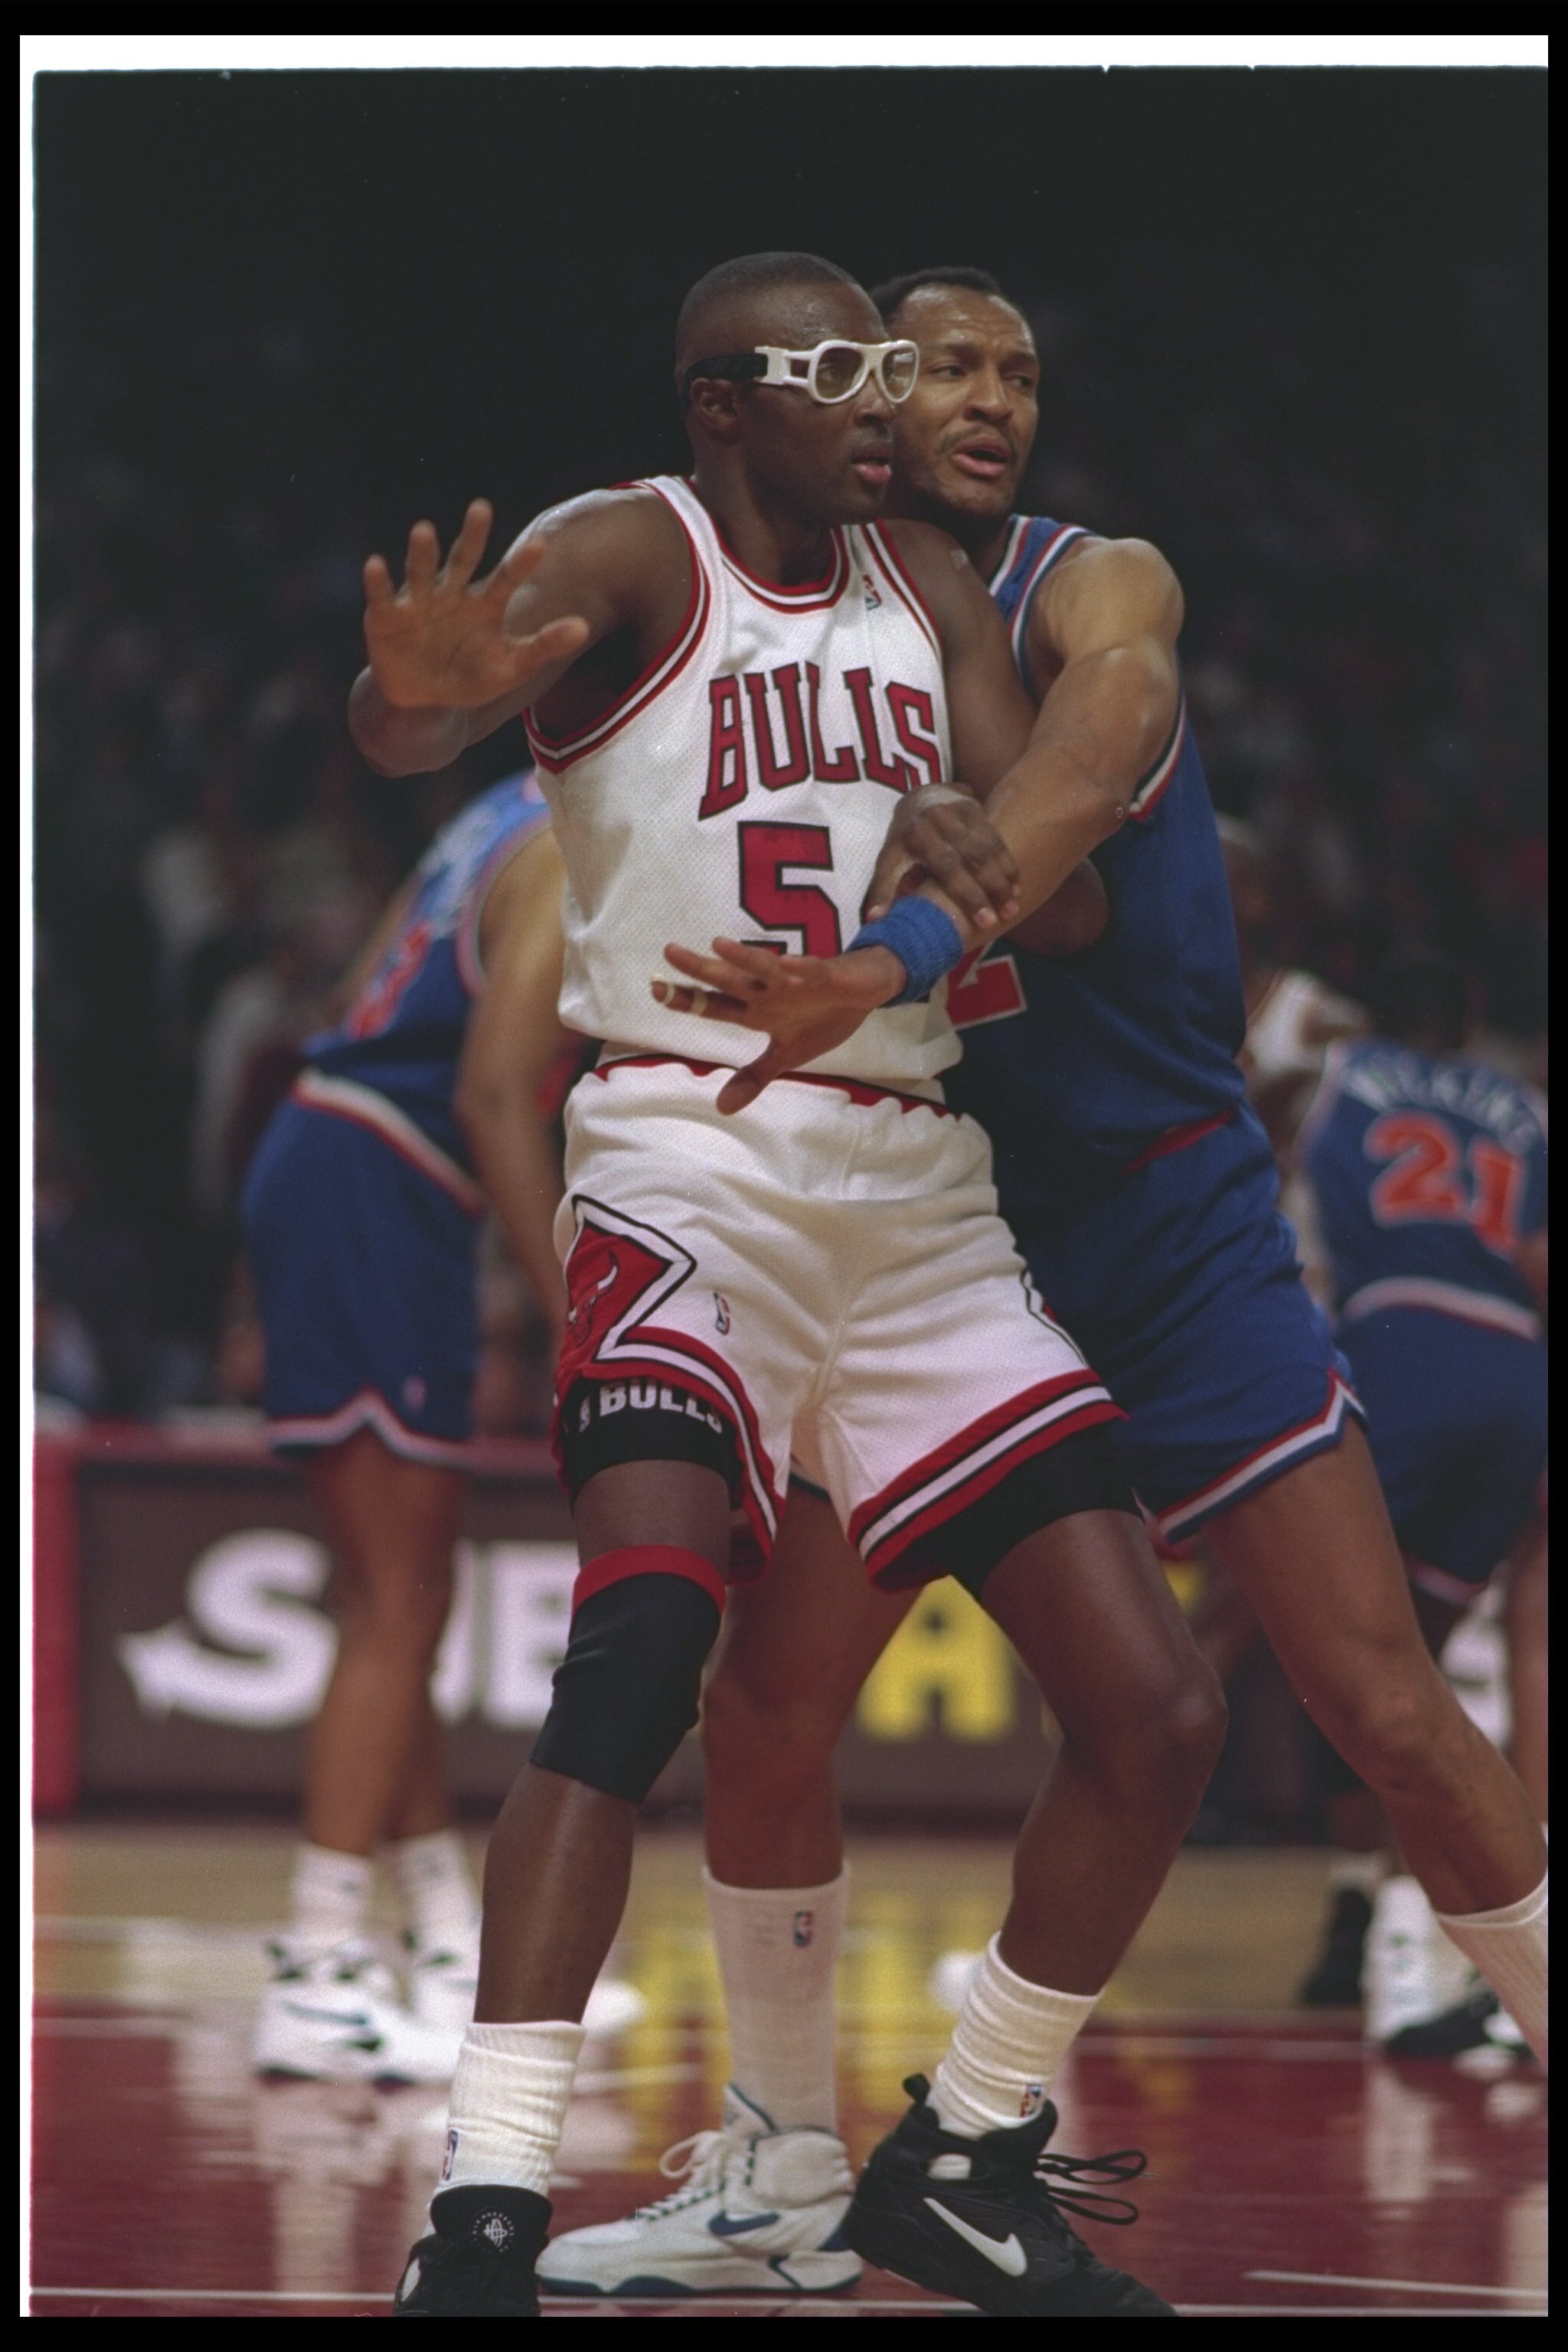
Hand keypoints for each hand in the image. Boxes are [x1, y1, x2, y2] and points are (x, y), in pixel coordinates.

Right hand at [362, 499, 589, 708]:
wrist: (423, 701)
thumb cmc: (469, 677)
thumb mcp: (510, 667)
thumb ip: (543, 646)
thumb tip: (584, 627)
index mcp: (484, 604)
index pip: (506, 579)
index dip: (521, 565)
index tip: (539, 546)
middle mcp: (452, 593)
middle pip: (463, 559)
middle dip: (471, 536)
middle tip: (482, 508)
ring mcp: (418, 601)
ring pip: (422, 571)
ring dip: (422, 552)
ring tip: (424, 530)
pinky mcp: (385, 616)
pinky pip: (382, 596)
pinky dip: (378, 582)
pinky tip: (375, 564)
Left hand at [653, 937, 904, 1112]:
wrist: (863, 992)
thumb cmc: (821, 1017)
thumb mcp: (785, 1056)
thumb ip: (753, 1078)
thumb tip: (721, 1109)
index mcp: (755, 1010)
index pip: (714, 1005)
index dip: (687, 999)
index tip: (656, 990)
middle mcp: (767, 992)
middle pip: (729, 981)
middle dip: (701, 970)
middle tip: (670, 953)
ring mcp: (794, 981)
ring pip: (764, 968)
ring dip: (744, 958)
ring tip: (718, 946)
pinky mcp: (824, 975)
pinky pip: (810, 971)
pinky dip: (800, 969)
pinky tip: (787, 966)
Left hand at [863, 784, 1019, 929]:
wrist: (917, 797)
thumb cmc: (903, 841)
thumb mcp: (887, 861)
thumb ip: (882, 890)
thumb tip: (874, 921)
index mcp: (915, 836)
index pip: (947, 868)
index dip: (968, 895)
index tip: (984, 922)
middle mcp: (937, 820)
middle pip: (971, 858)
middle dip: (990, 889)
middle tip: (1005, 915)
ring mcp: (958, 811)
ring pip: (987, 846)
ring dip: (1003, 876)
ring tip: (1013, 904)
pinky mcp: (974, 807)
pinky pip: (995, 836)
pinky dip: (1007, 861)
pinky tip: (1016, 883)